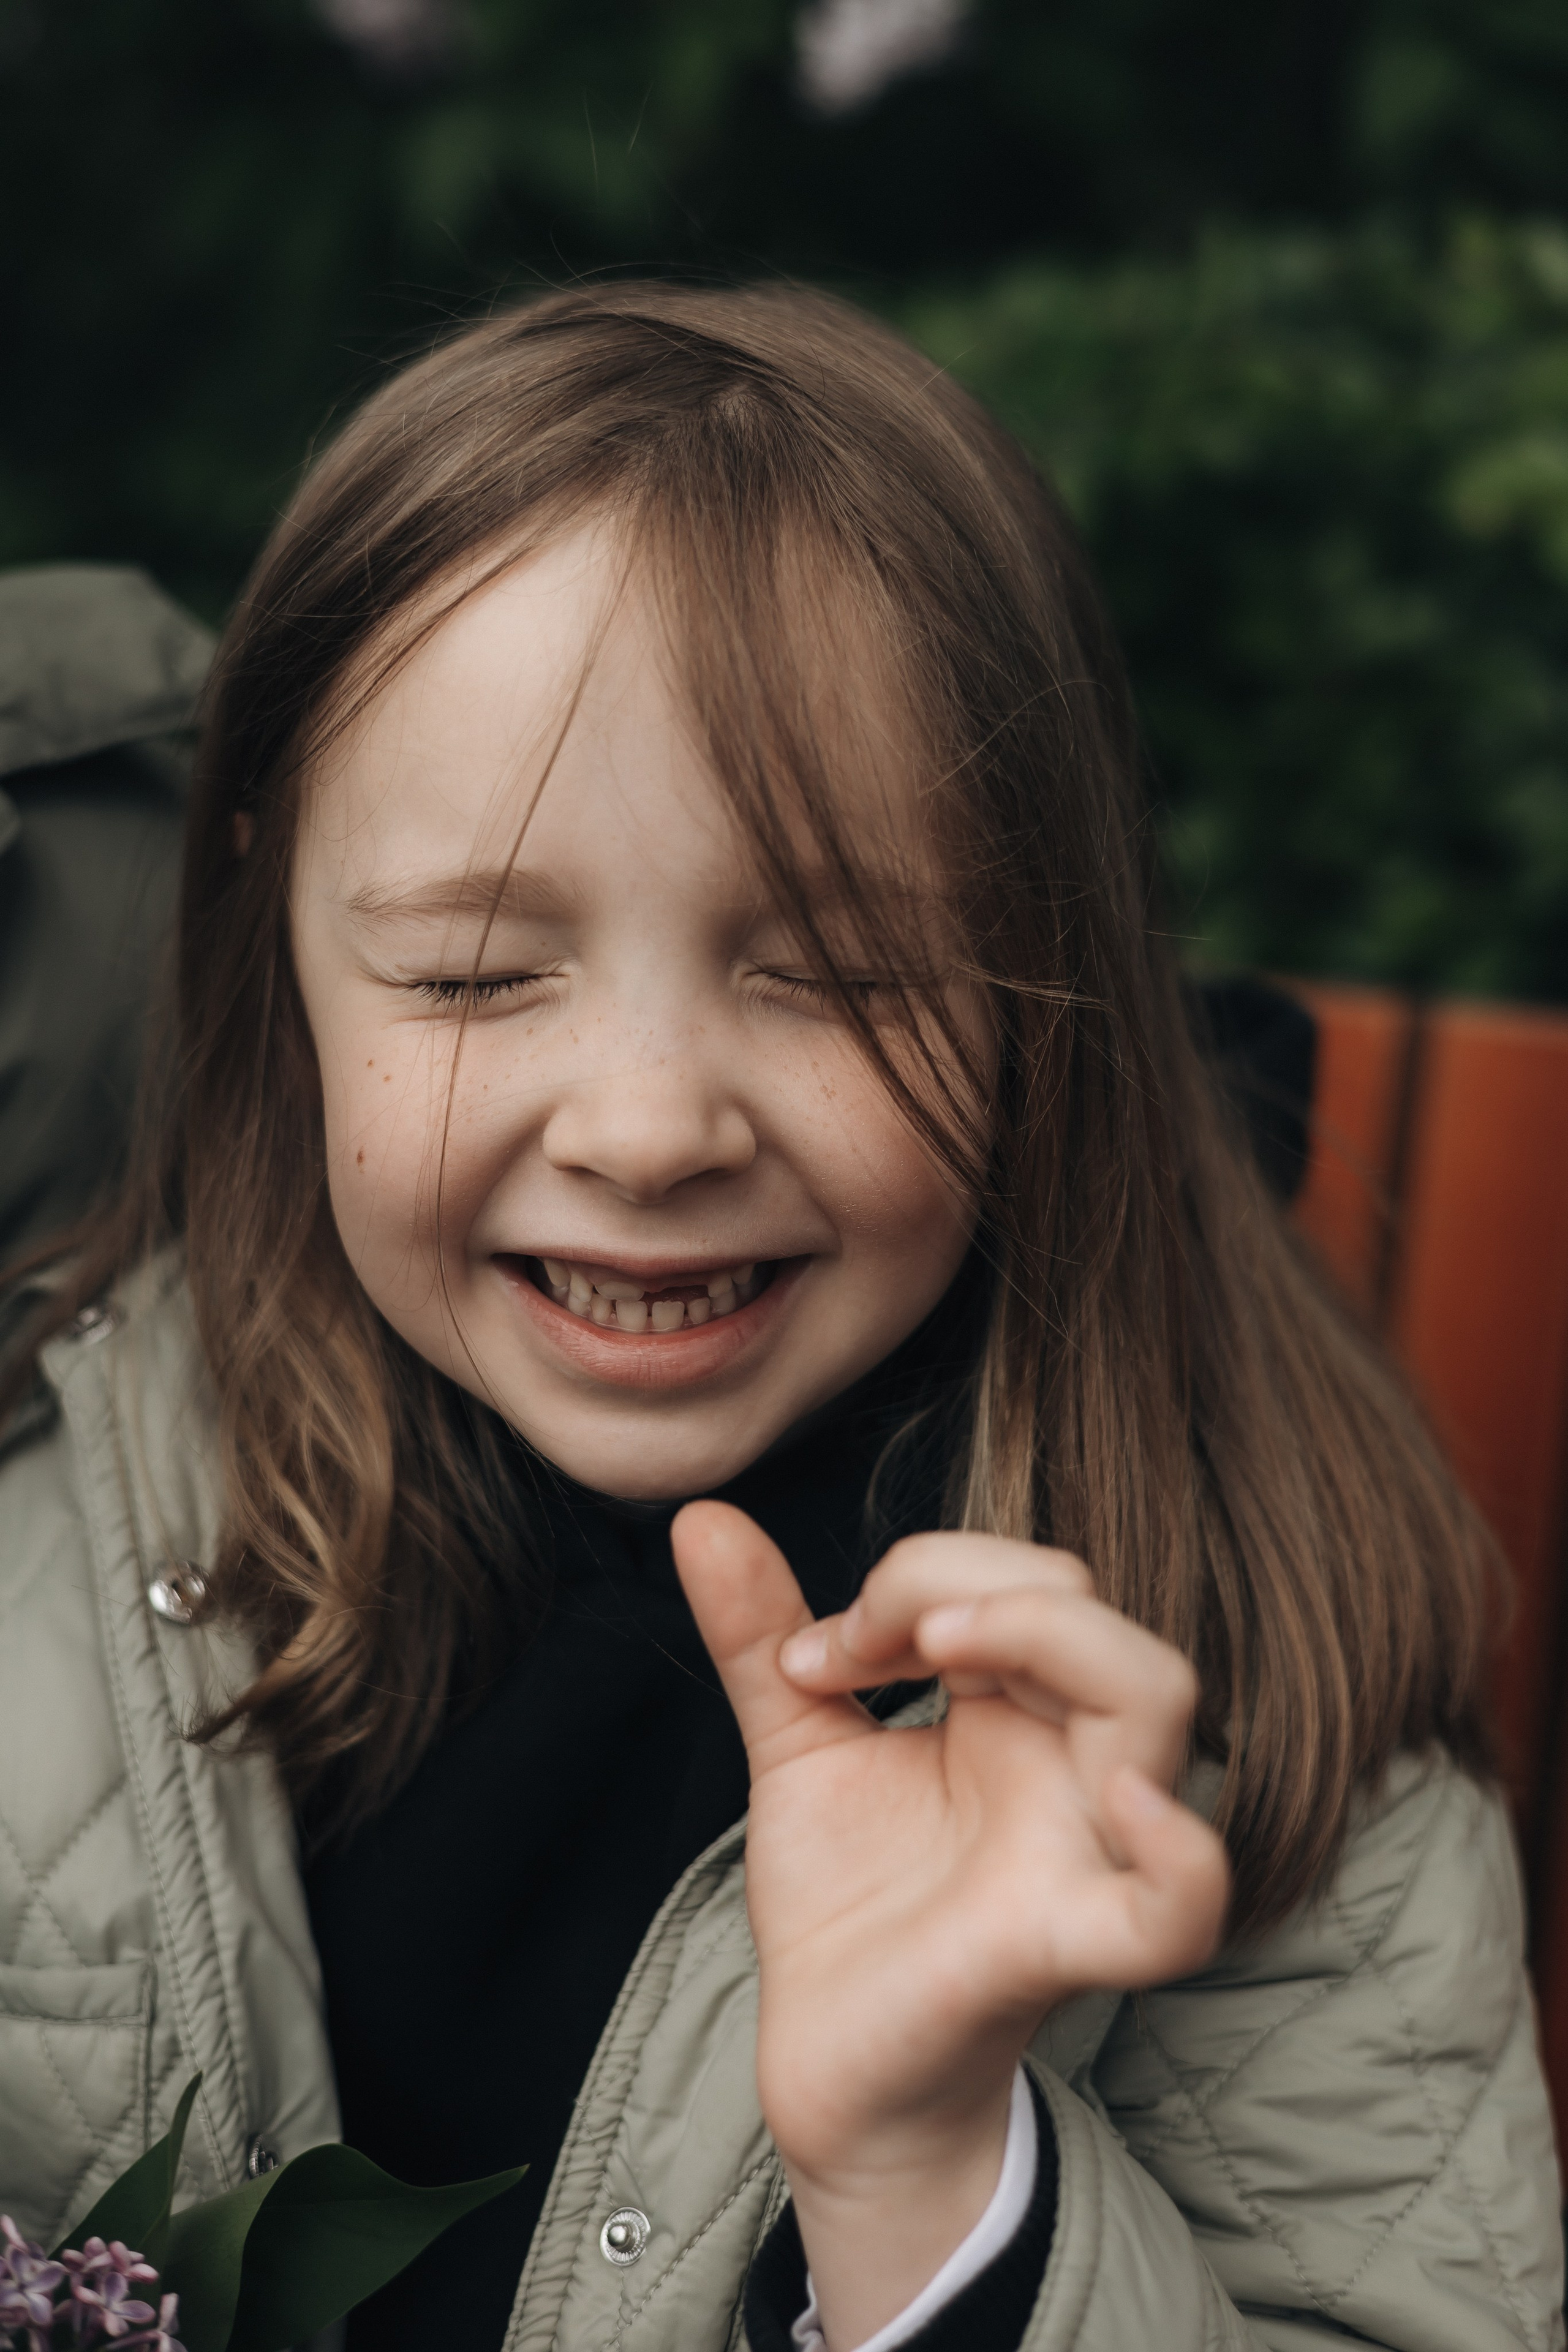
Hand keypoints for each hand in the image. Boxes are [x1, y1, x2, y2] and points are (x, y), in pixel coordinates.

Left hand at [671, 1507, 1229, 2349]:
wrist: (825, 2060)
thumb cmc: (846, 1905)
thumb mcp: (797, 1745)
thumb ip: (761, 1636)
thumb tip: (700, 1516)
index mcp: (1019, 1712)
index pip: (1026, 1579)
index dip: (916, 1576)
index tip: (811, 1651)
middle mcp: (1069, 1765)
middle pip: (1092, 1608)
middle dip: (968, 1580)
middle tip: (857, 1640)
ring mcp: (1078, 1848)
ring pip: (1156, 1699)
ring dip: (1050, 1634)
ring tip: (940, 1650)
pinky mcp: (1059, 1942)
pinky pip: (1176, 1913)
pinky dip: (1183, 1856)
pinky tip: (1125, 1798)